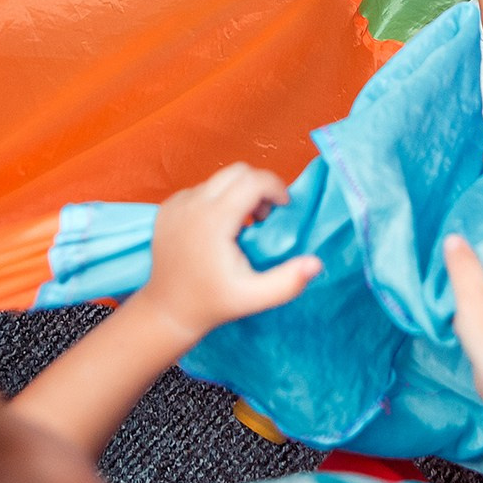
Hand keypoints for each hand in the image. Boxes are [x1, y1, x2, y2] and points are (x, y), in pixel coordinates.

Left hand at [139, 164, 321, 344]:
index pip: (252, 180)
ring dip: (239, 193)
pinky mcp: (167, 207)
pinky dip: (217, 199)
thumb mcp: (254, 297)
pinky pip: (201, 189)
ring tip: (242, 226)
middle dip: (259, 187)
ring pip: (219, 179)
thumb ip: (288, 282)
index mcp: (213, 220)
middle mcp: (192, 204)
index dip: (275, 188)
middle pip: (237, 171)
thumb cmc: (213, 303)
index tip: (282, 209)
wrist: (168, 310)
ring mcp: (176, 204)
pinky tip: (218, 229)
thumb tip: (316, 263)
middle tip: (264, 217)